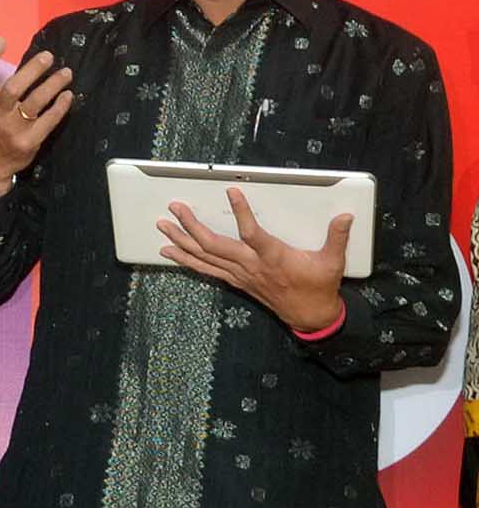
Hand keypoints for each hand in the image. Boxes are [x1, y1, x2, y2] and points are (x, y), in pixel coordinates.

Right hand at [0, 31, 73, 196]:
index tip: (2, 40)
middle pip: (13, 88)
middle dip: (32, 71)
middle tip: (49, 56)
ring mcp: (12, 129)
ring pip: (34, 104)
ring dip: (52, 86)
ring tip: (67, 73)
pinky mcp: (28, 142)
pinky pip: (48, 122)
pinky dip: (60, 107)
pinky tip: (67, 96)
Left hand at [158, 187, 348, 331]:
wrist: (310, 317)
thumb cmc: (319, 286)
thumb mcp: (332, 262)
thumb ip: (337, 237)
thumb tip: (346, 215)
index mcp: (274, 257)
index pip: (253, 233)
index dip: (242, 213)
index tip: (232, 191)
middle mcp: (251, 265)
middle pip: (215, 245)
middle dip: (191, 226)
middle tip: (175, 207)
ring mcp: (239, 274)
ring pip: (204, 257)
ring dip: (181, 241)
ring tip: (162, 225)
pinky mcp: (235, 280)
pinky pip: (205, 269)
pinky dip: (186, 259)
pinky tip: (168, 251)